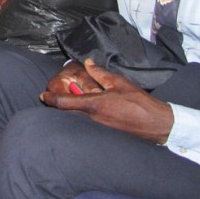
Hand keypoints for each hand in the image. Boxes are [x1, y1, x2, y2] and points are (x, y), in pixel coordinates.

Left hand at [41, 59, 173, 143]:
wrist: (156, 124)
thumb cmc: (139, 103)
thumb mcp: (119, 83)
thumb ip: (100, 73)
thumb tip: (88, 63)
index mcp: (95, 105)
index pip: (65, 103)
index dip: (51, 99)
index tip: (43, 95)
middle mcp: (93, 119)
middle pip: (66, 114)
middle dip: (58, 105)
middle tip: (54, 97)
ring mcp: (97, 129)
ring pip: (76, 120)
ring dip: (70, 111)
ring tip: (70, 101)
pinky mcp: (104, 134)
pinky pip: (86, 125)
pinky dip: (81, 118)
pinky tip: (86, 112)